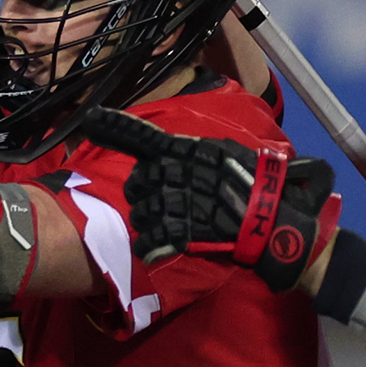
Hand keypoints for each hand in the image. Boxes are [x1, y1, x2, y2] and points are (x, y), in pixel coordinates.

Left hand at [82, 108, 338, 291]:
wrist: (275, 220)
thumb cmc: (255, 185)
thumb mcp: (224, 155)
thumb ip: (190, 152)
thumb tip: (161, 153)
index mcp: (190, 150)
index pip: (145, 136)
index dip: (116, 127)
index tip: (90, 119)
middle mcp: (180, 172)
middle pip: (138, 181)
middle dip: (142, 194)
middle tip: (161, 202)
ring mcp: (182, 201)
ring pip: (142, 212)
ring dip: (148, 221)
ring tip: (167, 226)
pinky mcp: (185, 230)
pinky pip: (152, 238)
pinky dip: (150, 246)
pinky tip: (156, 247)